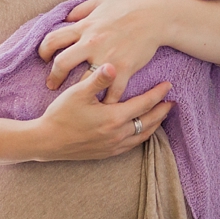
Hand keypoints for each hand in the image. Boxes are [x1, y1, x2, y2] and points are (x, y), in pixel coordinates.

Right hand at [34, 63, 172, 160]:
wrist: (46, 141)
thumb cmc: (61, 114)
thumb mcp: (78, 92)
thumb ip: (98, 79)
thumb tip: (113, 65)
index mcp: (113, 118)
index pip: (144, 104)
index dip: (158, 94)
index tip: (168, 85)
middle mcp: (117, 135)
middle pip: (148, 122)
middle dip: (162, 111)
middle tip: (172, 102)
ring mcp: (112, 146)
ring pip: (142, 136)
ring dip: (154, 125)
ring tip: (161, 116)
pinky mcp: (106, 153)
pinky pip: (132, 145)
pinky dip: (142, 136)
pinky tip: (141, 131)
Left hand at [39, 0, 173, 102]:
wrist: (156, 15)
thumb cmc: (129, 5)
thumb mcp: (101, 0)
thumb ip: (81, 9)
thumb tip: (66, 17)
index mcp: (85, 27)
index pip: (53, 40)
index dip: (43, 51)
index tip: (44, 58)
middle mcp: (92, 43)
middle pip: (61, 64)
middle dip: (53, 77)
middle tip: (52, 84)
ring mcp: (108, 58)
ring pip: (83, 82)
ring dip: (78, 93)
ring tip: (77, 98)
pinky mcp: (124, 69)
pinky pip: (111, 92)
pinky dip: (107, 101)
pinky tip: (103, 105)